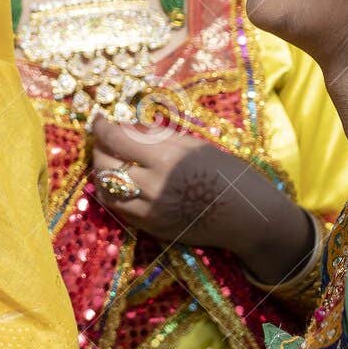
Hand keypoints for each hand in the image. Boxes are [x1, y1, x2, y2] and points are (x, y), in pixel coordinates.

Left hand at [90, 116, 314, 282]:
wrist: (249, 218)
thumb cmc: (228, 173)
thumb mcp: (194, 145)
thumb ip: (157, 137)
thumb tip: (126, 126)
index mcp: (166, 158)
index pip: (116, 139)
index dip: (101, 127)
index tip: (98, 120)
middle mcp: (153, 186)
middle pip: (104, 164)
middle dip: (99, 148)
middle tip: (105, 140)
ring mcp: (150, 211)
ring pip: (106, 190)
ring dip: (102, 172)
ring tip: (111, 161)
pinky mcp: (152, 228)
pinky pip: (119, 209)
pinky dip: (113, 193)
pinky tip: (121, 182)